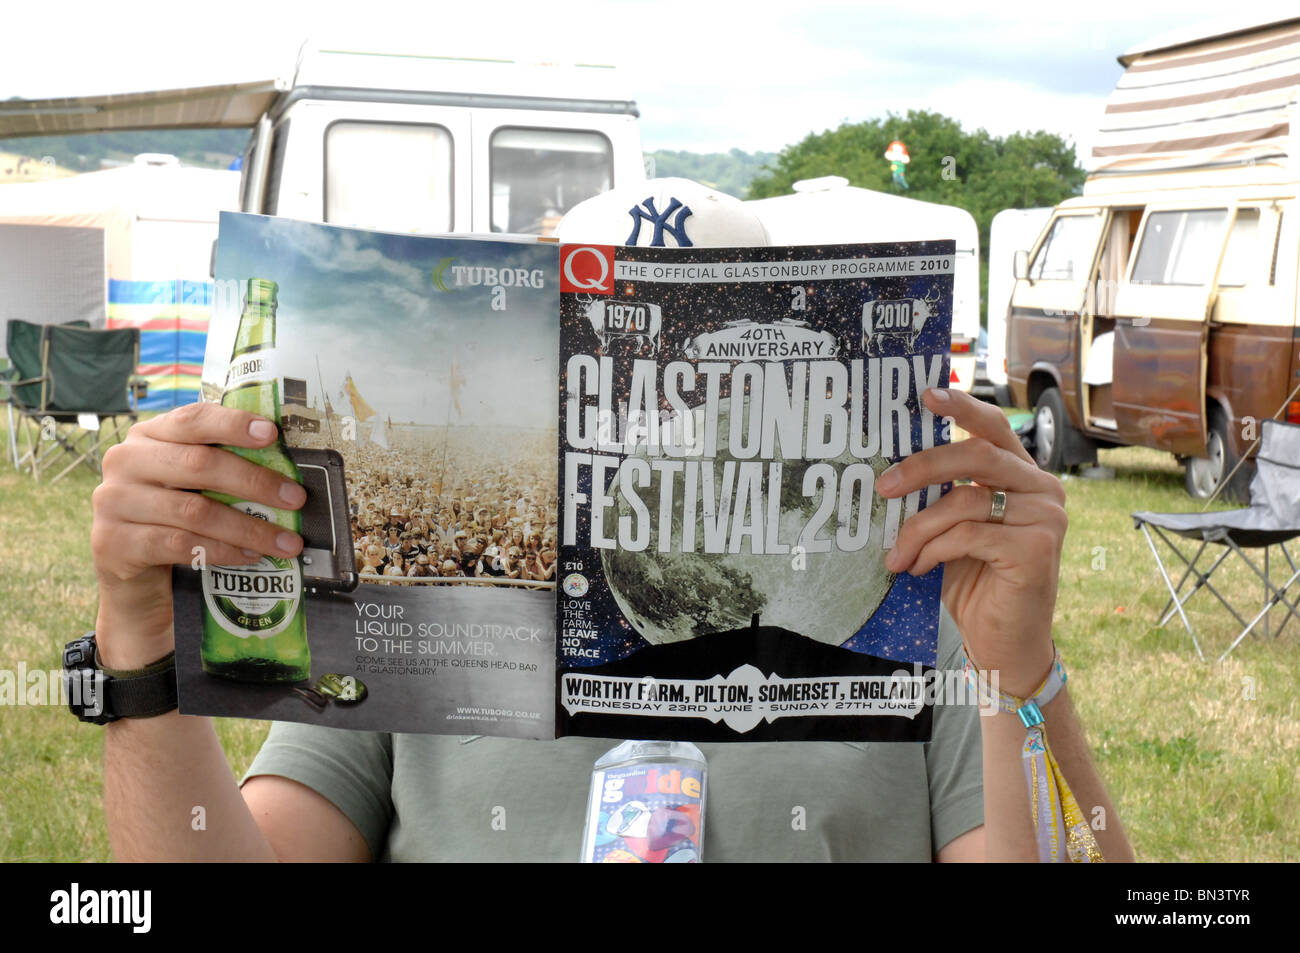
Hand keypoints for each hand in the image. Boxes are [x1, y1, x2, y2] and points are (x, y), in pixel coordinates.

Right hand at [91, 403, 305, 666]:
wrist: (134, 575)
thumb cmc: (175, 519)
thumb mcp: (193, 485)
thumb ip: (222, 467)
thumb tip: (289, 469)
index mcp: (149, 435)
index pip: (193, 419)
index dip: (233, 424)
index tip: (272, 433)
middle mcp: (125, 461)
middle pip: (199, 464)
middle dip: (255, 482)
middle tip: (296, 498)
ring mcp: (114, 501)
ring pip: (194, 510)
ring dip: (248, 527)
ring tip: (286, 541)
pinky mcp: (113, 542)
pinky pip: (179, 544)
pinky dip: (222, 551)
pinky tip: (251, 556)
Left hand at [877, 388, 1065, 695]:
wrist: (1003, 642)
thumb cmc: (975, 583)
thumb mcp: (955, 530)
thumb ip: (943, 496)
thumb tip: (892, 471)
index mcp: (1023, 475)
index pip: (993, 428)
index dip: (961, 407)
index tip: (927, 394)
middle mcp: (1043, 488)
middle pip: (976, 455)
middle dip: (922, 467)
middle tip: (882, 486)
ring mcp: (1046, 517)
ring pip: (965, 500)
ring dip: (918, 528)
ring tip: (896, 554)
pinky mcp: (1037, 548)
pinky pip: (969, 534)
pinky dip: (934, 550)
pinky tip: (918, 567)